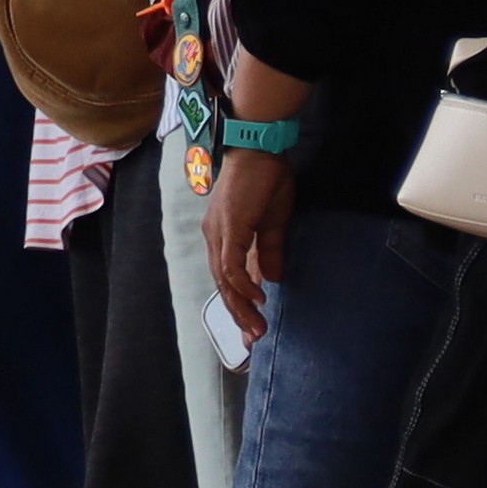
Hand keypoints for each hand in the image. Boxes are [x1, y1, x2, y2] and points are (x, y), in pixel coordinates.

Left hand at [206, 145, 296, 341]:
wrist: (260, 149)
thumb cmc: (265, 180)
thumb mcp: (271, 223)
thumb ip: (268, 251)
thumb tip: (271, 279)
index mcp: (222, 235)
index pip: (226, 277)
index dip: (237, 303)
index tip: (251, 327)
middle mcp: (214, 236)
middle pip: (222, 283)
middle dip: (238, 313)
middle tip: (254, 338)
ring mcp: (219, 232)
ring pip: (224, 279)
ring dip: (240, 305)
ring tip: (257, 327)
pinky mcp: (229, 227)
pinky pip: (232, 263)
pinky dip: (242, 284)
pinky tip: (258, 298)